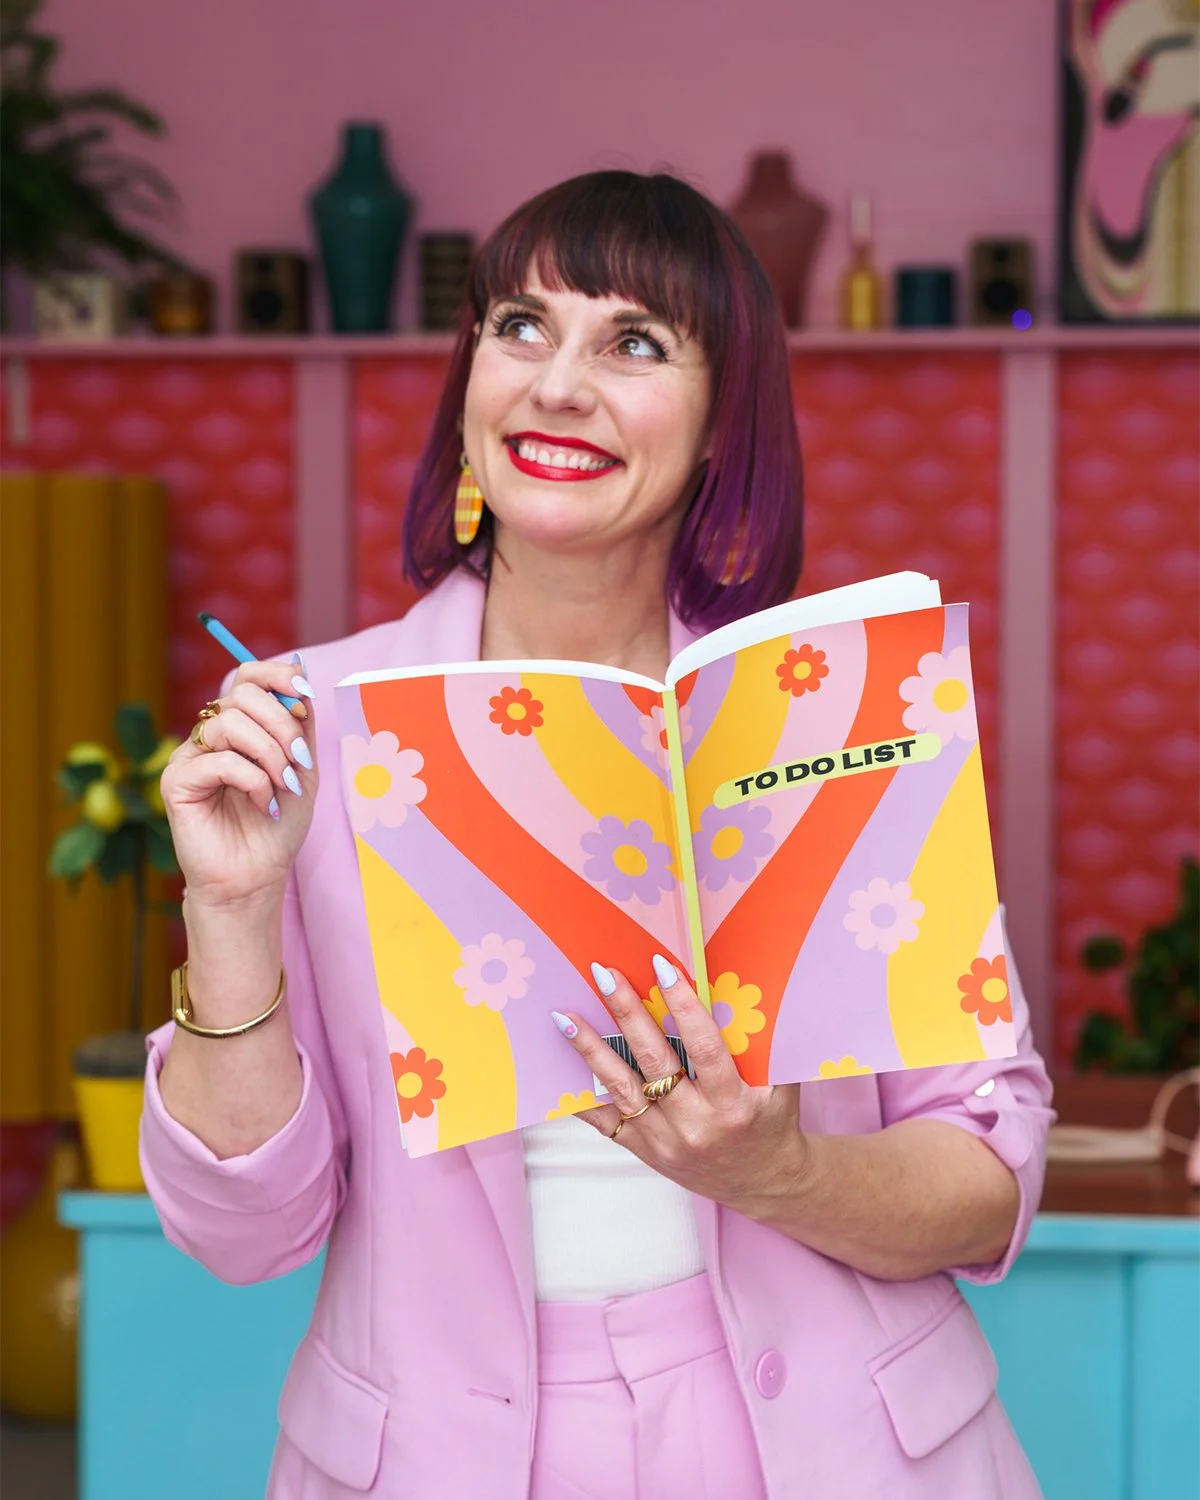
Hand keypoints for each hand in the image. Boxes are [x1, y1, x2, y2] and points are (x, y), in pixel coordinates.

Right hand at [160, 658, 317, 911]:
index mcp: (240, 727)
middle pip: (242, 693)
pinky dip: (252, 780)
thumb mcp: (302, 768)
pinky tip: (263, 804)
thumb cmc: (278, 827)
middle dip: (282, 724)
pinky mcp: (177, 781)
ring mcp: (190, 756)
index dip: (277, 674)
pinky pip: (220, 761)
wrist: (256, 878)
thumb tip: (299, 667)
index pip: (248, 676)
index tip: (306, 692)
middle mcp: (211, 735)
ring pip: (231, 723)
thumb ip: (301, 722)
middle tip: (298, 761)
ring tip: (282, 787)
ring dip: (270, 754)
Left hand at [553, 956, 806, 1213]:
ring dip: (591, 1050)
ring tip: (565, 1018)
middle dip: (627, 1013)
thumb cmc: (771, 1121)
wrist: (762, 1182)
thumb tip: (730, 988)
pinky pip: (604, 1120)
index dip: (683, 1006)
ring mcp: (665, 1141)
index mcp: (734, 1105)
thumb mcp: (778, 1084)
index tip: (662, 968)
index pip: (705, 1048)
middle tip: (605, 975)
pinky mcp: (644, 1151)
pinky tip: (559, 1067)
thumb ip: (757, 1044)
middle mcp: (697, 1125)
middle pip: (654, 1061)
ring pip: (621, 1089)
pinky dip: (580, 1094)